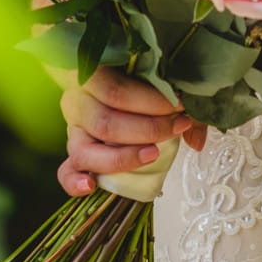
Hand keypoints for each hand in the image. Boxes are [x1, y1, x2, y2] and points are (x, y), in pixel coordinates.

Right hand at [57, 66, 202, 196]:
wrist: (110, 90)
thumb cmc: (136, 85)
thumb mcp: (155, 83)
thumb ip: (180, 107)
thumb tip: (196, 140)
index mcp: (91, 75)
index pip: (116, 91)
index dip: (151, 102)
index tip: (180, 107)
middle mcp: (77, 102)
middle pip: (106, 123)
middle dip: (148, 129)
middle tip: (177, 127)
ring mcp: (73, 130)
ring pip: (86, 150)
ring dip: (122, 157)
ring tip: (152, 155)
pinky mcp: (73, 154)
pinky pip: (66, 172)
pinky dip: (75, 182)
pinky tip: (91, 186)